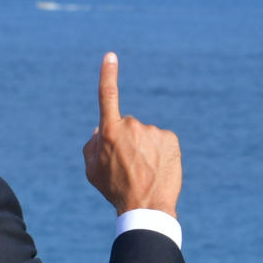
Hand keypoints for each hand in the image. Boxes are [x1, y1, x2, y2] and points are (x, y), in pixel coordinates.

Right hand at [83, 53, 181, 216]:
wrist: (146, 206)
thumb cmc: (115, 189)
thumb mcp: (92, 170)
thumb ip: (91, 145)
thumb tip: (100, 129)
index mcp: (110, 131)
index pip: (107, 96)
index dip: (108, 74)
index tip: (110, 56)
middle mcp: (131, 126)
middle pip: (127, 126)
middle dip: (126, 140)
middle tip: (127, 166)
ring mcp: (152, 131)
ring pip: (145, 135)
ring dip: (144, 148)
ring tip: (143, 171)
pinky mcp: (170, 138)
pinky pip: (161, 141)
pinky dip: (159, 152)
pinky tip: (157, 168)